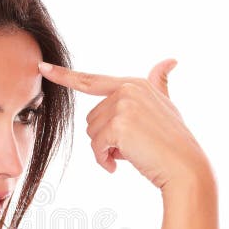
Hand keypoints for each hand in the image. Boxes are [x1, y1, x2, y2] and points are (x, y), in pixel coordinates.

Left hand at [38, 58, 211, 190]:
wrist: (185, 168)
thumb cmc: (173, 142)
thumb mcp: (167, 106)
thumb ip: (160, 84)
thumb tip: (170, 60)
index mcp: (134, 84)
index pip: (91, 80)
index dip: (64, 76)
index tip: (42, 67)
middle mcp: (127, 89)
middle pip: (91, 118)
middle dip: (105, 138)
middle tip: (130, 147)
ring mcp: (123, 105)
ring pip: (91, 133)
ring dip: (105, 150)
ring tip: (131, 154)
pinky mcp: (119, 125)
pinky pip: (96, 147)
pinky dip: (103, 160)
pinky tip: (118, 166)